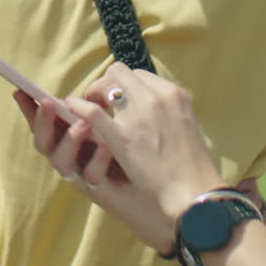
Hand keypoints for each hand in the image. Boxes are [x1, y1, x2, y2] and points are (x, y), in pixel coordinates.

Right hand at [11, 89, 172, 253]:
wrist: (158, 196)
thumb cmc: (137, 158)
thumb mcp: (121, 126)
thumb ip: (103, 110)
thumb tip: (95, 83)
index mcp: (70, 141)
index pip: (44, 123)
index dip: (28, 109)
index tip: (19, 90)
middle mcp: (71, 158)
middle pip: (43, 142)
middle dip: (42, 122)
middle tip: (49, 103)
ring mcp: (81, 175)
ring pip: (61, 161)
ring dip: (69, 140)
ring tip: (83, 124)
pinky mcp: (99, 190)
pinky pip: (91, 175)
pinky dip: (97, 159)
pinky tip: (107, 147)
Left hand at [69, 63, 224, 220]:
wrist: (193, 192)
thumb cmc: (191, 165)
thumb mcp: (186, 125)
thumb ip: (167, 111)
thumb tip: (151, 107)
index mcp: (173, 94)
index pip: (140, 75)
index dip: (127, 85)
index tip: (121, 98)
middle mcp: (155, 98)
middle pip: (120, 73)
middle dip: (107, 83)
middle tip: (101, 100)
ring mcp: (137, 116)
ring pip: (105, 84)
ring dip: (94, 92)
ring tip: (90, 105)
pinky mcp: (121, 137)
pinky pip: (93, 111)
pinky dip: (79, 106)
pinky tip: (72, 107)